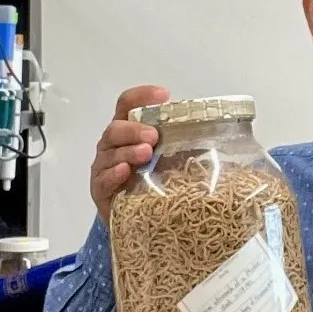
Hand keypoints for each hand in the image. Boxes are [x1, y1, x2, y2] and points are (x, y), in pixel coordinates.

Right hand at [91, 85, 169, 223]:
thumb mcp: (166, 160)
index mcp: (128, 131)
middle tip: (154, 136)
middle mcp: (113, 145)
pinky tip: (125, 171)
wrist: (135, 216)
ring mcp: (104, 166)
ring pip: (111, 153)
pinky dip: (114, 173)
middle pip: (116, 128)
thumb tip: (212, 134)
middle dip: (135, 129)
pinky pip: (104, 179)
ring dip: (129, 151)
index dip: (142, 96)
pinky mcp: (100, 189)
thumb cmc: (149, 181)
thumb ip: (177, 144)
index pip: (128, 105)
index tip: (163, 95)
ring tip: (146, 153)